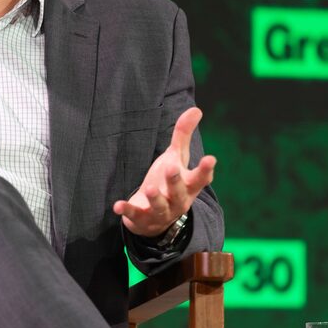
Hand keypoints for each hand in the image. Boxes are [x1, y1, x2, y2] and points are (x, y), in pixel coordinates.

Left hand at [112, 107, 215, 237]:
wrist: (155, 218)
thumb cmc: (169, 182)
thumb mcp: (176, 158)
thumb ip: (183, 135)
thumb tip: (196, 109)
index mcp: (189, 186)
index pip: (200, 178)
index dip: (205, 170)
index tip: (210, 159)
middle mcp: (177, 200)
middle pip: (179, 192)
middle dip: (176, 181)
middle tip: (172, 169)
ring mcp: (160, 211)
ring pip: (159, 206)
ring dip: (154, 197)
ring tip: (149, 188)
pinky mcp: (142, 218)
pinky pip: (134, 214)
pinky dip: (127, 210)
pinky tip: (117, 205)